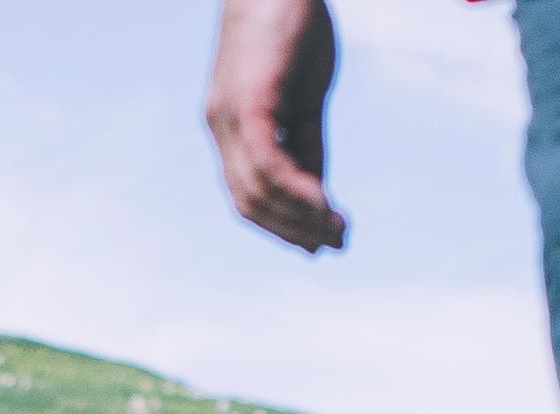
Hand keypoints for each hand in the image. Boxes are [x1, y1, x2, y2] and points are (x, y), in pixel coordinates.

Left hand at [209, 0, 346, 254]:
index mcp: (230, 124)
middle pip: (249, 202)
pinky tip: (325, 206)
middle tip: (334, 246)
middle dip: (292, 232)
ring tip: (338, 232)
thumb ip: (307, 143)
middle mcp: (221, 124)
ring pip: (257, 192)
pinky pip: (268, 165)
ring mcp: (230, 114)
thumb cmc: (294, 22)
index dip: (281, 226)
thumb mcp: (305, 95)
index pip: (248, 193)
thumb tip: (318, 193)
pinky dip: (297, 193)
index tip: (318, 243)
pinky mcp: (248, 100)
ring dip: (300, 221)